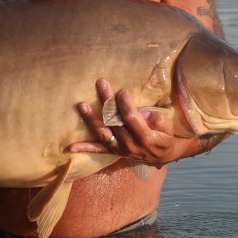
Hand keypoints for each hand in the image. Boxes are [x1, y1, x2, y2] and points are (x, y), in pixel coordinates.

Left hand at [67, 79, 228, 164]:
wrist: (164, 153)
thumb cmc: (166, 134)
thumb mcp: (167, 125)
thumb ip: (155, 119)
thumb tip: (140, 112)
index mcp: (146, 138)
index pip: (132, 119)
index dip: (126, 105)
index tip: (122, 91)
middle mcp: (130, 146)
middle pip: (115, 122)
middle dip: (108, 102)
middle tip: (101, 84)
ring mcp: (120, 149)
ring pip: (103, 134)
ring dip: (91, 119)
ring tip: (82, 105)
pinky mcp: (113, 151)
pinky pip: (97, 149)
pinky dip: (84, 147)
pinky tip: (70, 147)